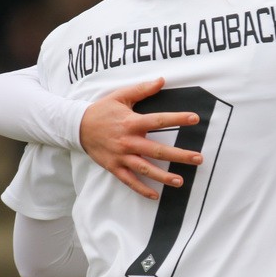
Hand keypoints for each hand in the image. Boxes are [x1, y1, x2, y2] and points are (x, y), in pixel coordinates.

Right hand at [80, 78, 201, 198]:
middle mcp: (128, 141)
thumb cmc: (102, 110)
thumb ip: (142, 89)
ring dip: (163, 176)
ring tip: (180, 181)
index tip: (195, 118)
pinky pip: (129, 181)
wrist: (77, 127)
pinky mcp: (114, 167)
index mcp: (131, 122)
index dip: (178, 119)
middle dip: (180, 155)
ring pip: (145, 169)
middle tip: (198, 158)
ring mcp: (121, 156)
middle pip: (158, 150)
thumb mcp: (120, 96)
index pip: (159, 120)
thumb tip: (162, 80)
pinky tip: (155, 196)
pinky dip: (142, 189)